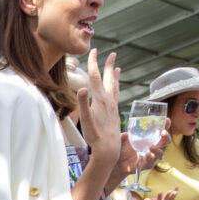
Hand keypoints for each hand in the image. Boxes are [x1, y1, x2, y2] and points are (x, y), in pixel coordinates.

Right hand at [77, 50, 121, 170]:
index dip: (94, 62)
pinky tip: (115, 89)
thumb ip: (83, 103)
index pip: (95, 76)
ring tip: (117, 68)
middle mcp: (108, 100)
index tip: (93, 51)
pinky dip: (116, 87)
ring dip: (114, 76)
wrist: (108, 149)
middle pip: (108, 78)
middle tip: (112, 53)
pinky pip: (116, 95)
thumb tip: (81, 87)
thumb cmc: (95, 136)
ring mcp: (113, 106)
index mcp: (100, 99)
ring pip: (114, 86)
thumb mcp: (85, 120)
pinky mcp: (115, 113)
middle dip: (108, 65)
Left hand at [104, 122, 170, 195]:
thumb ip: (123, 137)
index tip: (167, 120)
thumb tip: (125, 134)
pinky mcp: (146, 165)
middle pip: (165, 141)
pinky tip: (146, 155)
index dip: (165, 125)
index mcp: (149, 138)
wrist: (118, 163)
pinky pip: (151, 162)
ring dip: (157, 149)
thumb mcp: (122, 141)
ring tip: (151, 147)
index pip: (160, 130)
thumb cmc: (123, 149)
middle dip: (166, 136)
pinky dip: (150, 158)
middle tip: (163, 132)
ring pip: (160, 153)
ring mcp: (151, 156)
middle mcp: (153, 146)